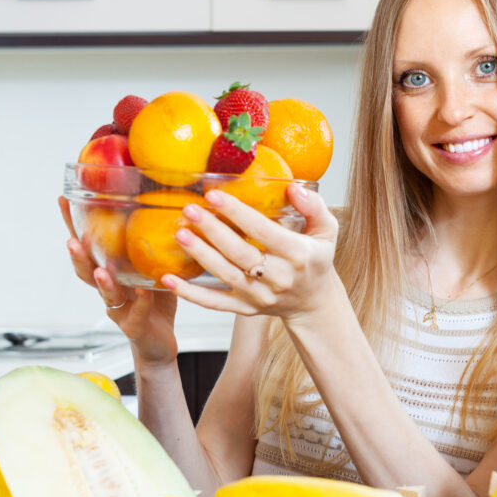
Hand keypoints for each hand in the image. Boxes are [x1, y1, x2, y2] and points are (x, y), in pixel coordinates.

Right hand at [58, 196, 177, 365]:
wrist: (160, 340)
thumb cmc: (155, 300)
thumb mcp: (154, 267)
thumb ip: (151, 244)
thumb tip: (161, 206)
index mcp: (110, 271)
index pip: (88, 245)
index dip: (73, 226)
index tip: (65, 200)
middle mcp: (109, 289)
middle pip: (86, 271)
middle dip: (78, 256)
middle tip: (72, 241)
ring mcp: (119, 309)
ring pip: (106, 295)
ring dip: (103, 283)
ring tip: (100, 271)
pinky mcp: (134, 325)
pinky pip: (136, 312)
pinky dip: (141, 301)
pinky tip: (144, 291)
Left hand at [157, 184, 339, 322]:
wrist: (313, 303)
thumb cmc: (315, 260)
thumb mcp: (327, 231)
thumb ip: (315, 206)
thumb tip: (293, 187)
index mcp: (297, 255)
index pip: (263, 231)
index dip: (238, 213)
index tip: (214, 195)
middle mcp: (278, 277)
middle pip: (240, 253)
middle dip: (213, 231)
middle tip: (190, 210)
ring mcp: (259, 295)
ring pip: (225, 275)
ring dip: (200, 255)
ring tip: (180, 233)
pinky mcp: (245, 308)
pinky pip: (214, 303)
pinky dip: (190, 294)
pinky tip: (168, 280)